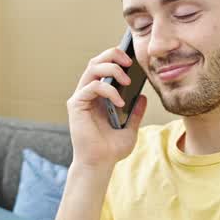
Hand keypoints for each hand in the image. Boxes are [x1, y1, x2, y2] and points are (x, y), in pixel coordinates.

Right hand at [66, 46, 149, 169]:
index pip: (104, 66)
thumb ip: (136, 112)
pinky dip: (108, 90)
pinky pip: (92, 86)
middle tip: (130, 61)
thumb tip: (143, 96)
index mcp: (98, 96)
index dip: (116, 57)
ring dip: (112, 69)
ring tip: (127, 80)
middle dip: (113, 55)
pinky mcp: (76, 105)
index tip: (133, 58)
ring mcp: (80, 98)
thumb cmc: (111, 149)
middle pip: (96, 61)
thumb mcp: (130, 128)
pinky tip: (120, 102)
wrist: (100, 164)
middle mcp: (87, 93)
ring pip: (92, 68)